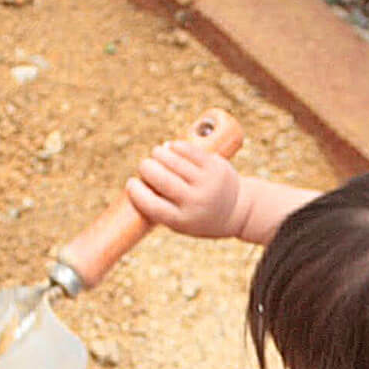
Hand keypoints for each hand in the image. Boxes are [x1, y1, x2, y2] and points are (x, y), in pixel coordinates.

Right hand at [125, 141, 246, 238]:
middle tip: (145, 167)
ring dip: (159, 154)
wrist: (237, 211)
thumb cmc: (200, 216)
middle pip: (160, 178)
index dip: (136, 191)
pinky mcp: (215, 166)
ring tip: (156, 155)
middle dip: (146, 168)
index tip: (131, 182)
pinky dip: (175, 147)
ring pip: (173, 160)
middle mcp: (195, 202)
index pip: (150, 204)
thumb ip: (159, 207)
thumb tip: (134, 182)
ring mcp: (206, 183)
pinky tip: (171, 148)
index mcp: (183, 220)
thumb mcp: (181, 222)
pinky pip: (188, 150)